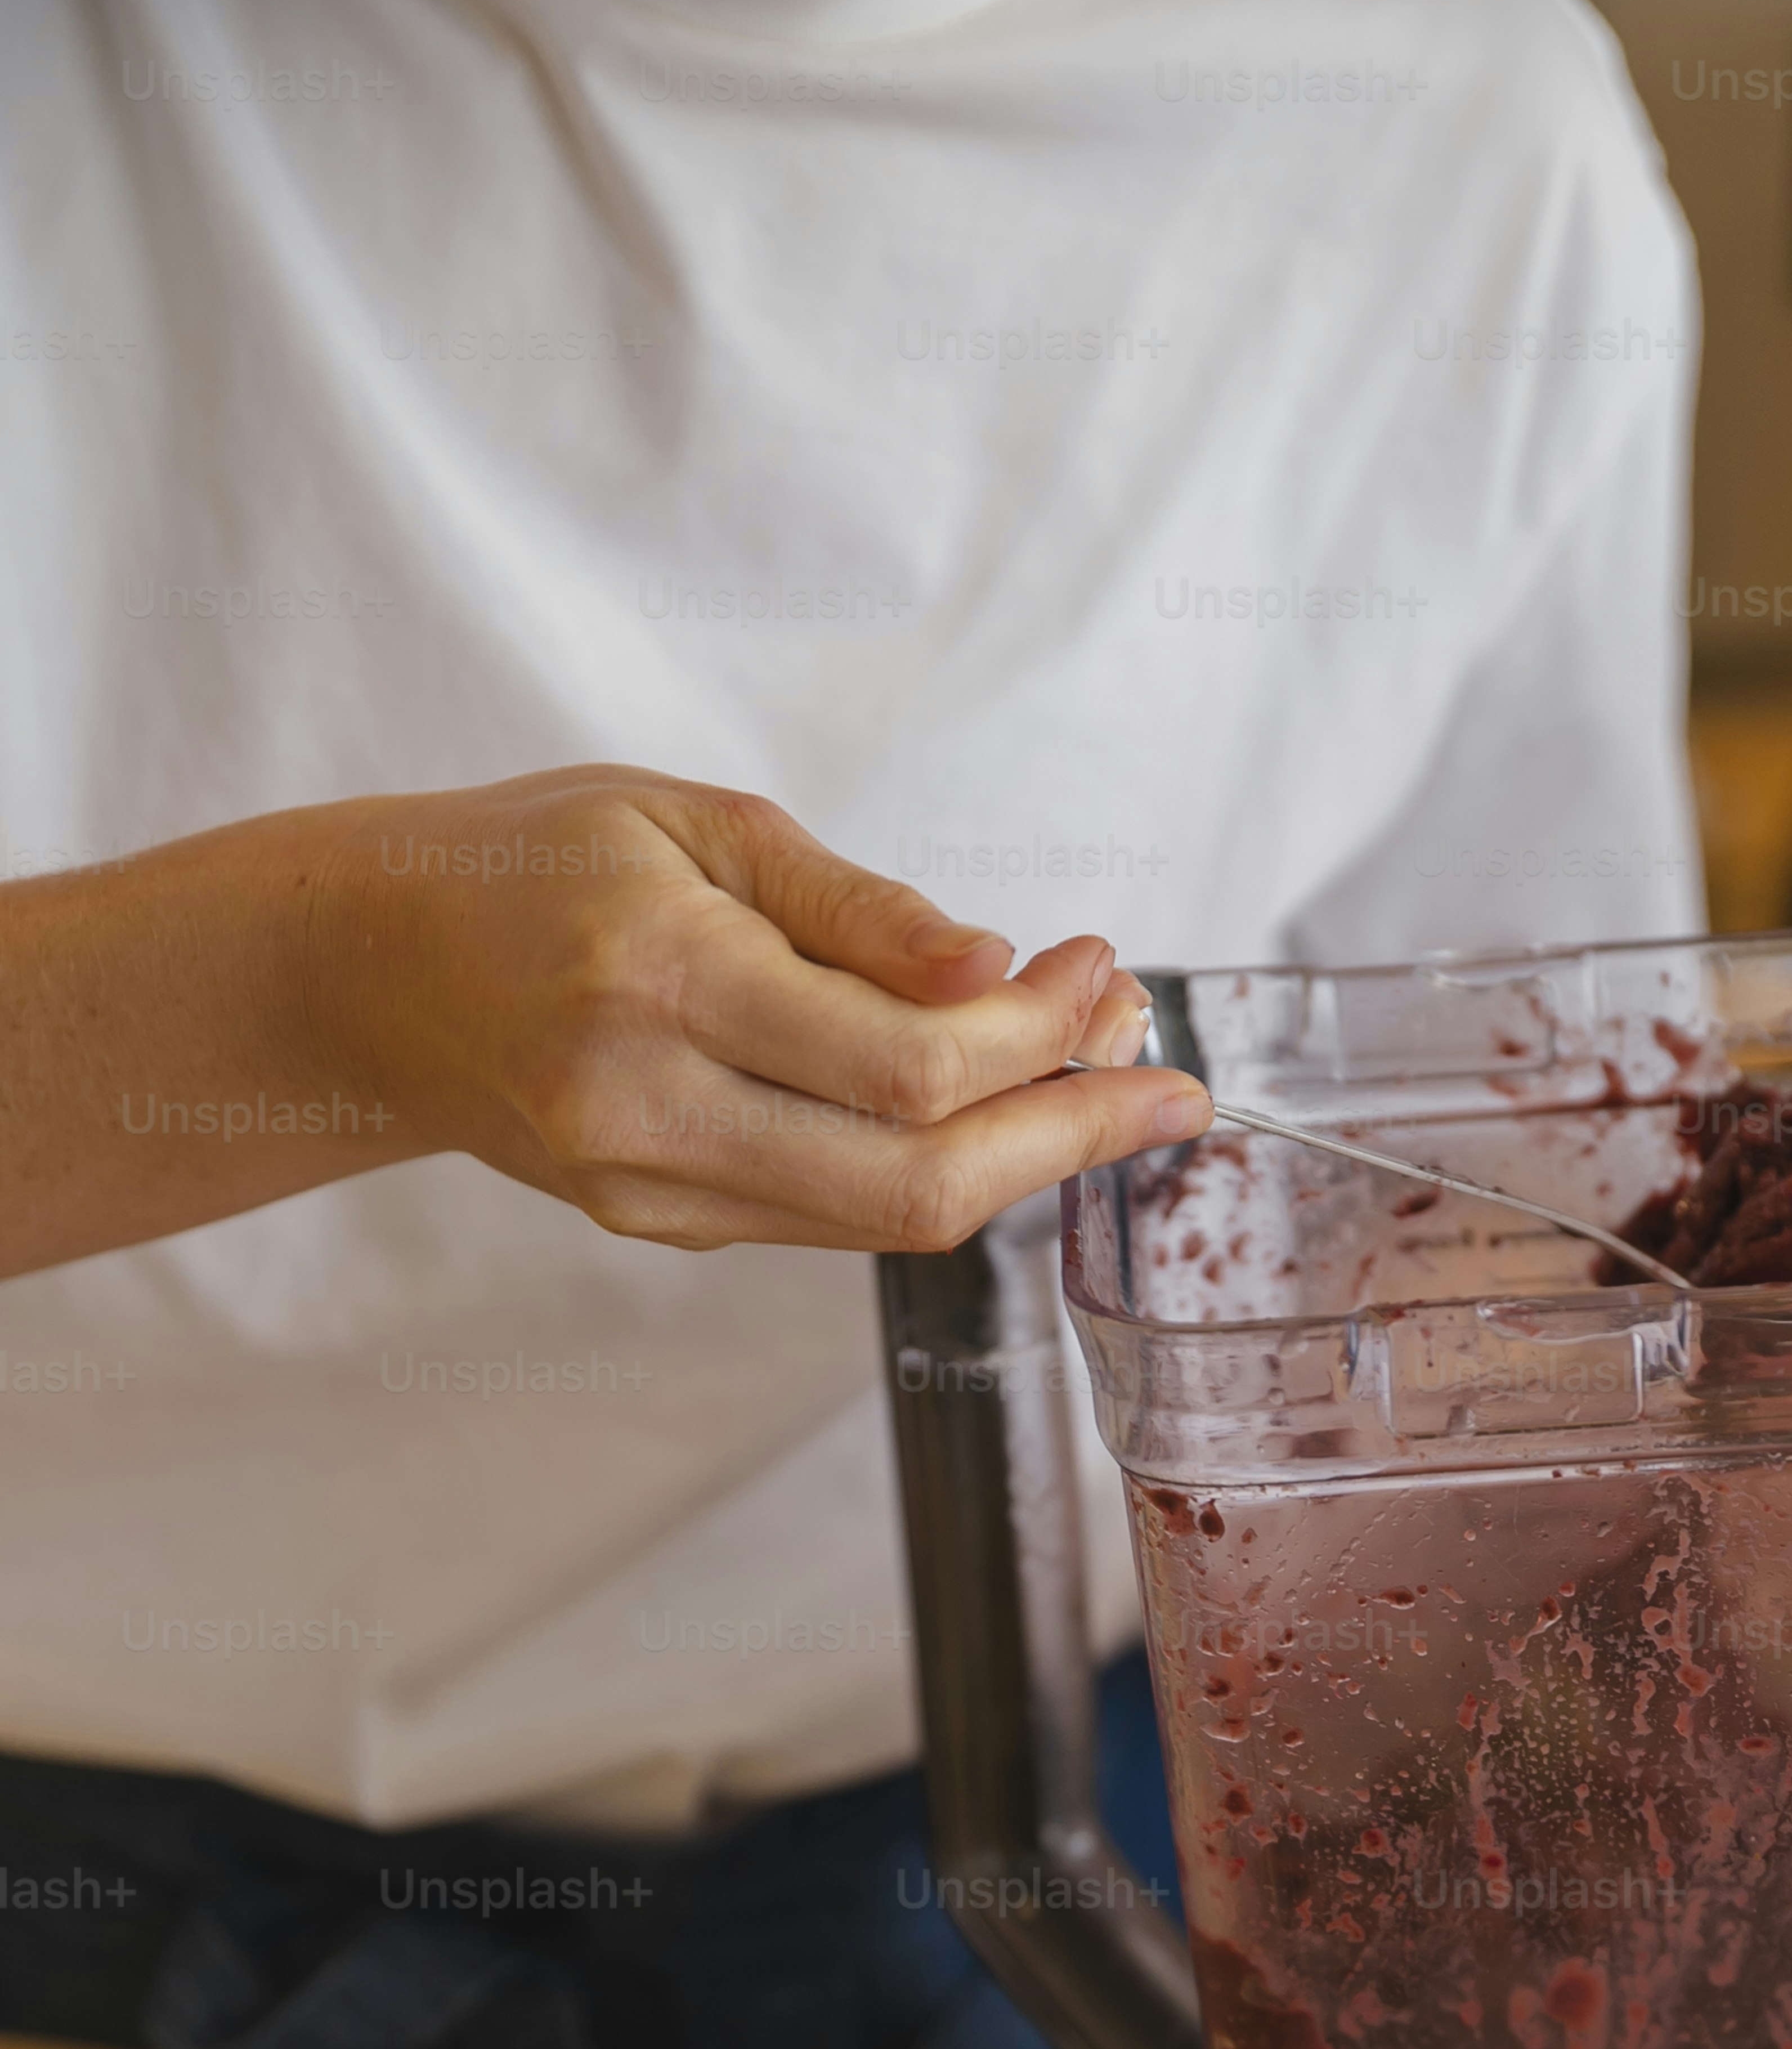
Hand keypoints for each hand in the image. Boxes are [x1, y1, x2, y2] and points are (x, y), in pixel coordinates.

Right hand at [312, 765, 1212, 1250]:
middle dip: (1069, 1130)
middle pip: (921, 1177)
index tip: (1105, 972)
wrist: (375, 975)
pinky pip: (833, 1218)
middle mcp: (651, 1107)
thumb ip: (856, 908)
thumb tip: (997, 962)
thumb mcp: (698, 822)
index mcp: (661, 981)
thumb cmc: (535, 864)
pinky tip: (985, 1103)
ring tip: (1093, 1069)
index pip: (909, 1065)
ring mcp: (650, 1189)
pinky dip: (932, 1166)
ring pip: (888, 1217)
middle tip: (1160, 1072)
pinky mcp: (660, 1226)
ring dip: (1020, 1154)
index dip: (1041, 1037)